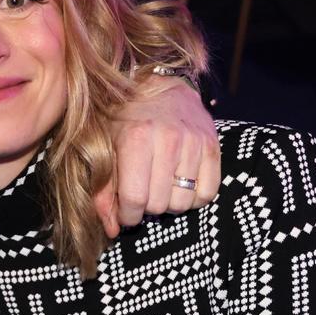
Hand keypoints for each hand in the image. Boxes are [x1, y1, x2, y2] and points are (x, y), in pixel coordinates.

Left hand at [93, 77, 219, 236]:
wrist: (157, 84)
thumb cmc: (122, 120)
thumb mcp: (104, 149)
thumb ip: (103, 191)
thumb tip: (112, 230)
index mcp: (135, 139)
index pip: (135, 199)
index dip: (128, 215)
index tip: (125, 212)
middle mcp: (167, 140)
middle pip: (159, 205)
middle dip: (146, 207)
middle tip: (141, 193)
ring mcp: (193, 142)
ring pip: (183, 203)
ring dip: (169, 202)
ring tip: (159, 186)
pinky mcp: (212, 145)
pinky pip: (207, 193)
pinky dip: (192, 197)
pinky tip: (179, 184)